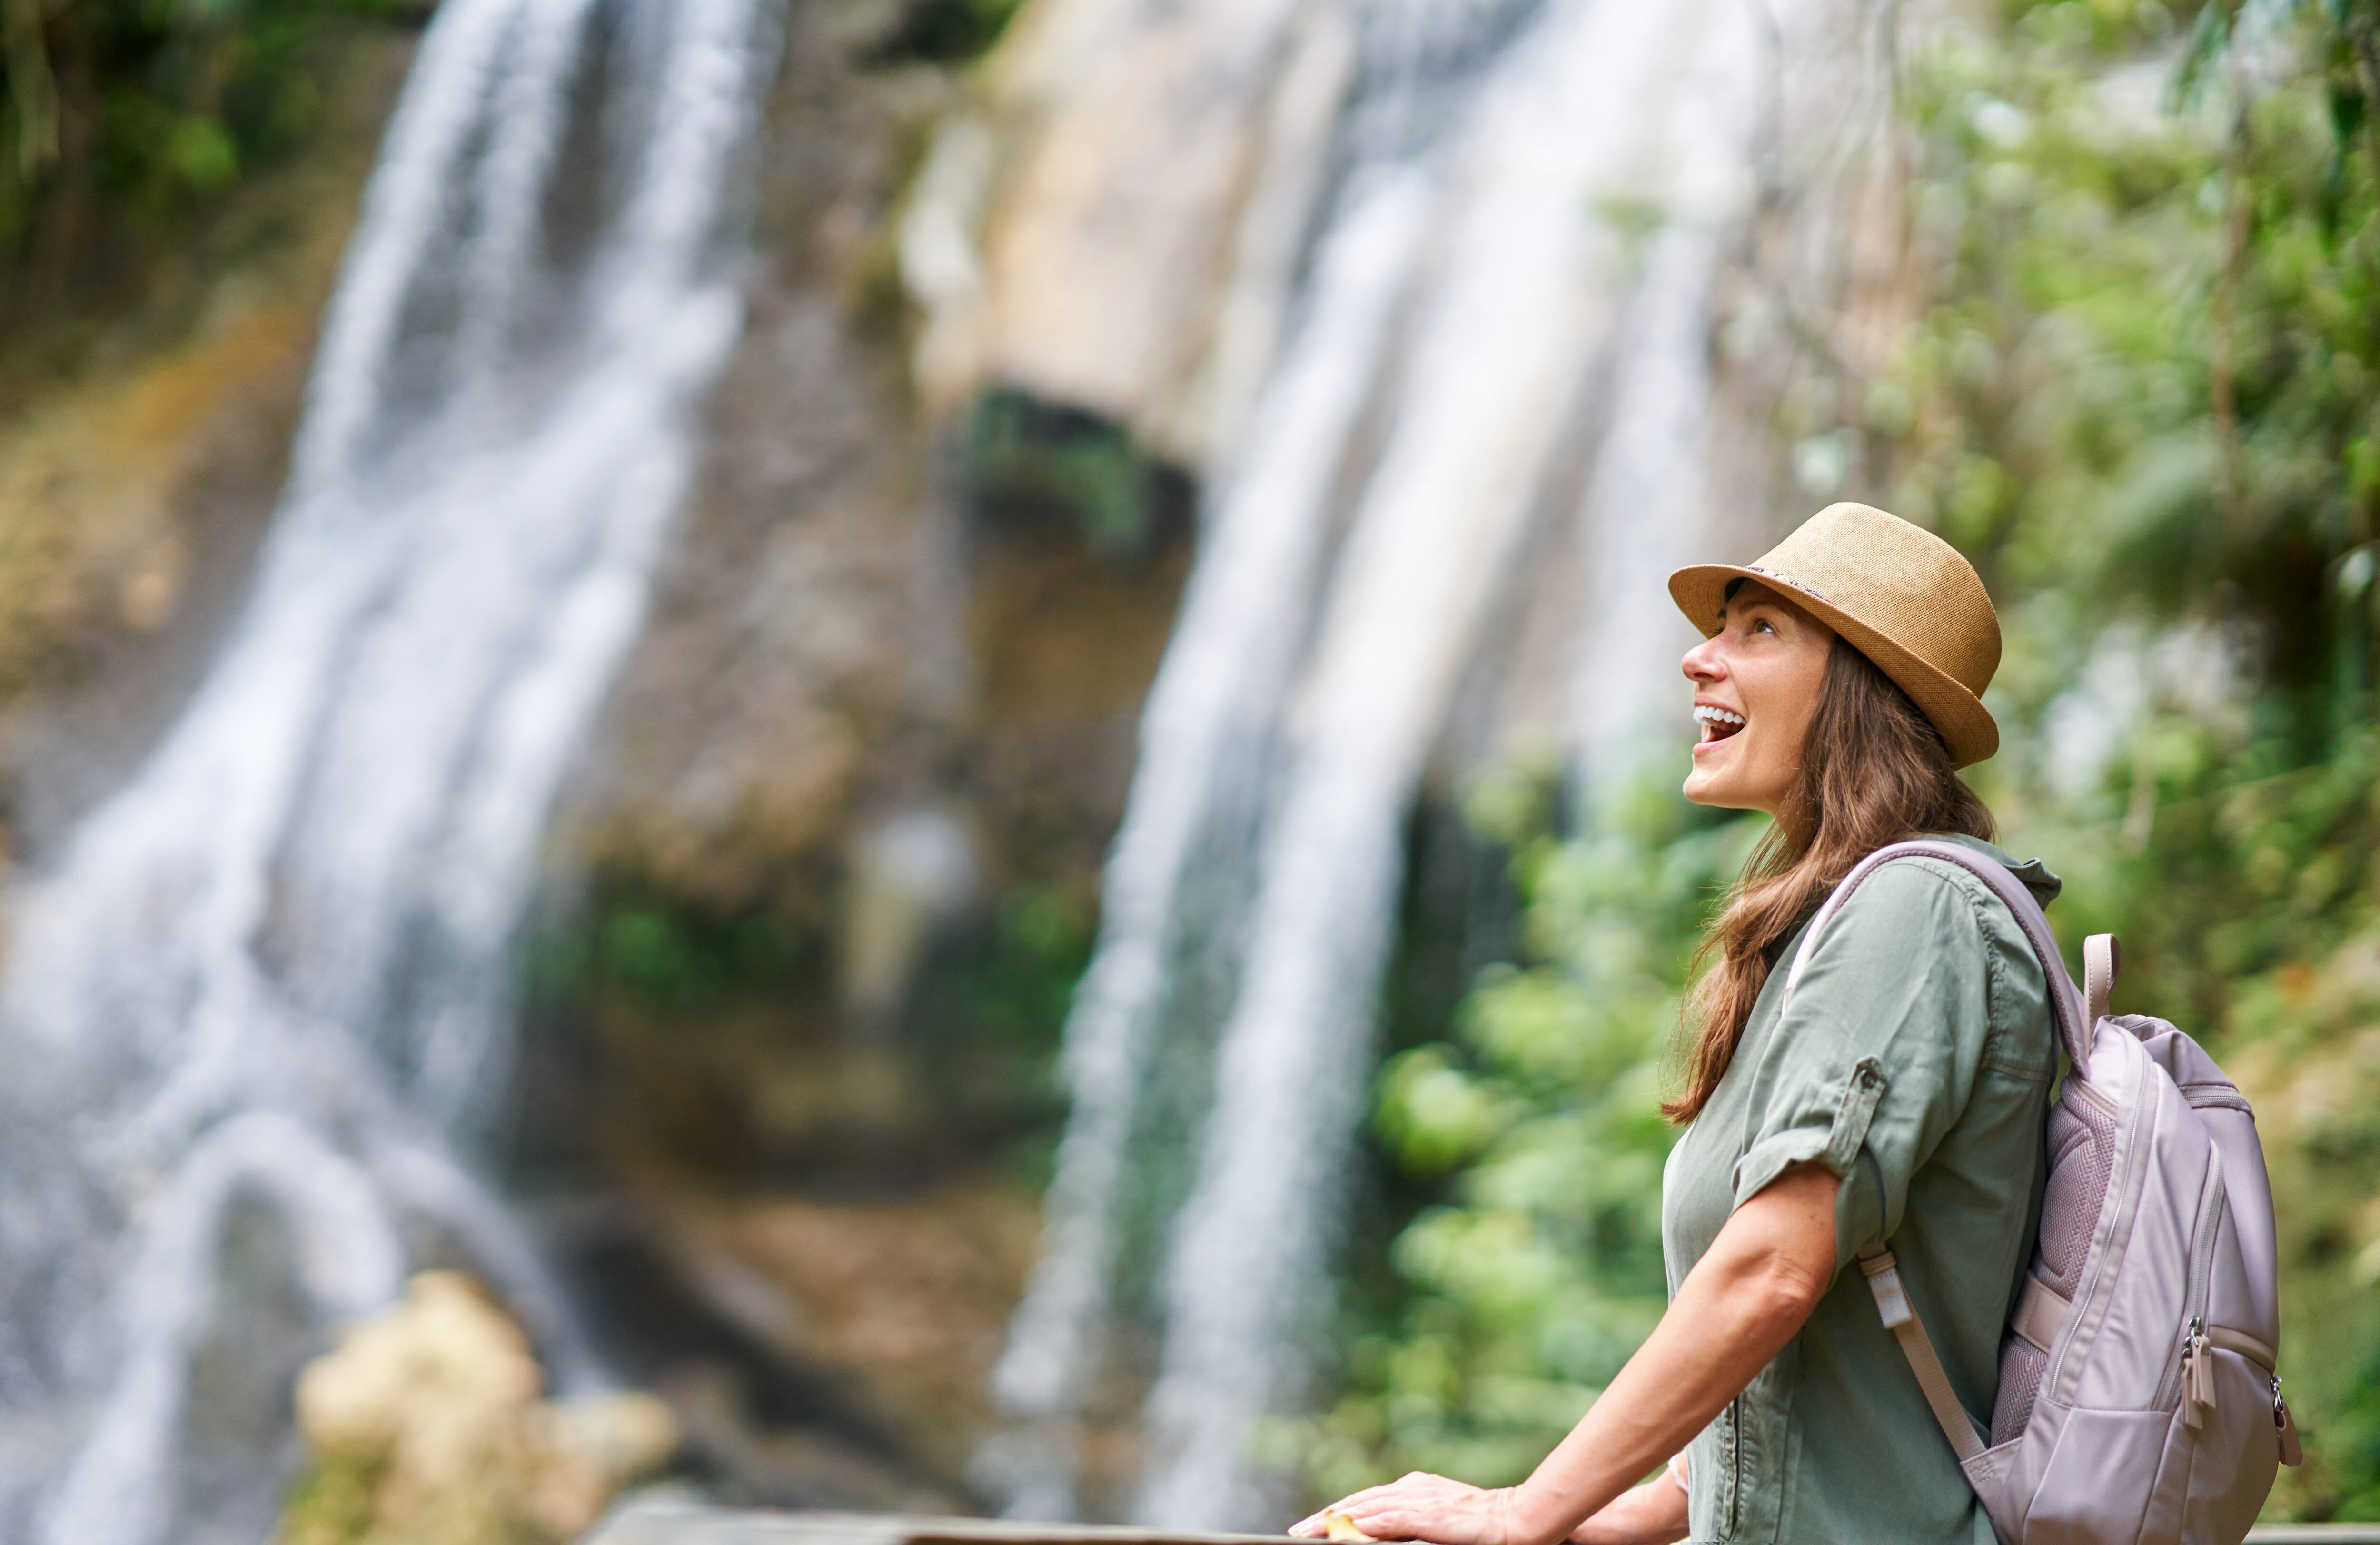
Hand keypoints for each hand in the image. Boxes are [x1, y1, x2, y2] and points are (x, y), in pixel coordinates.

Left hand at [1289, 1472, 1529, 1544]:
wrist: (1515, 1519)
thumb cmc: (1482, 1524)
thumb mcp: (1439, 1519)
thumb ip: (1410, 1522)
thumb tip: (1379, 1531)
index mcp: (1415, 1488)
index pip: (1366, 1500)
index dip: (1338, 1512)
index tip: (1314, 1524)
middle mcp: (1411, 1488)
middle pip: (1358, 1503)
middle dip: (1325, 1518)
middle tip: (1297, 1531)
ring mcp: (1417, 1499)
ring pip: (1364, 1509)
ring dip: (1332, 1521)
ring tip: (1307, 1532)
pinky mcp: (1424, 1514)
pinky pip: (1385, 1521)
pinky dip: (1361, 1526)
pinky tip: (1341, 1532)